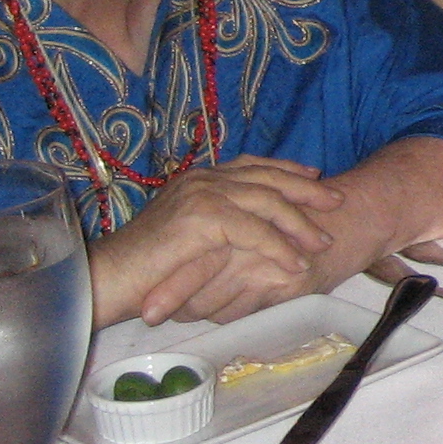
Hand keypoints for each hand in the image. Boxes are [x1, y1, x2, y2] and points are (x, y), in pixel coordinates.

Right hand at [89, 156, 347, 327]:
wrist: (105, 279)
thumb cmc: (144, 267)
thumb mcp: (188, 237)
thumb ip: (218, 225)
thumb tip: (254, 231)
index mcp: (199, 178)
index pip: (252, 165)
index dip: (286, 169)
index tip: (315, 176)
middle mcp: (202, 179)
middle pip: (267, 177)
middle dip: (306, 189)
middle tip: (337, 201)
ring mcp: (201, 194)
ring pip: (266, 202)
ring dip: (299, 223)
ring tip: (323, 242)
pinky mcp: (201, 218)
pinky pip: (252, 231)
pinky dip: (277, 248)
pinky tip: (295, 264)